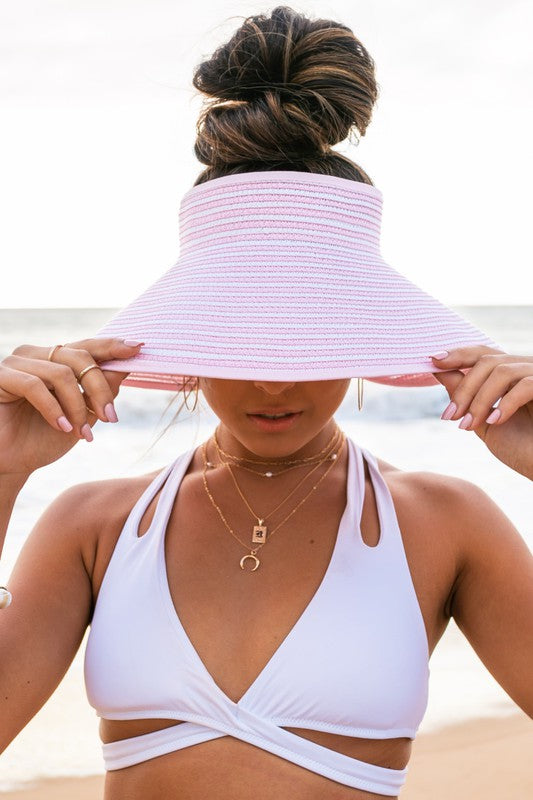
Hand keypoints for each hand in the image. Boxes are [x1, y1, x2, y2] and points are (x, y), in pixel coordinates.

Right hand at [0, 337, 142, 475]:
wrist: (9, 464)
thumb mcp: (82, 416)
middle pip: (80, 358)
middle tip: (111, 418)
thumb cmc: (42, 439)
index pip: (88, 346)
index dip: (112, 346)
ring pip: (60, 373)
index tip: (138, 348)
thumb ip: (101, 391)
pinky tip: (62, 428)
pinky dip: (53, 409)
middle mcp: (36, 355)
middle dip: (100, 389)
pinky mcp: (0, 376)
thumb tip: (127, 367)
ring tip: (83, 434)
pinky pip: (34, 385)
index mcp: (55, 360)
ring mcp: (16, 362)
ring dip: (77, 407)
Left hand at [431, 346, 532, 479]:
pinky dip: (506, 402)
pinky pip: (526, 385)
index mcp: (512, 375)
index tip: (434, 360)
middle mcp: (528, 369)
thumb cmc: (521, 449)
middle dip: (463, 389)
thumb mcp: (483, 421)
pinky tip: (495, 421)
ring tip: (468, 426)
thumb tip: (439, 370)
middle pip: (488, 361)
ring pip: (502, 372)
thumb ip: (465, 395)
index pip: (483, 353)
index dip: (458, 354)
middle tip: (449, 416)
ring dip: (479, 400)